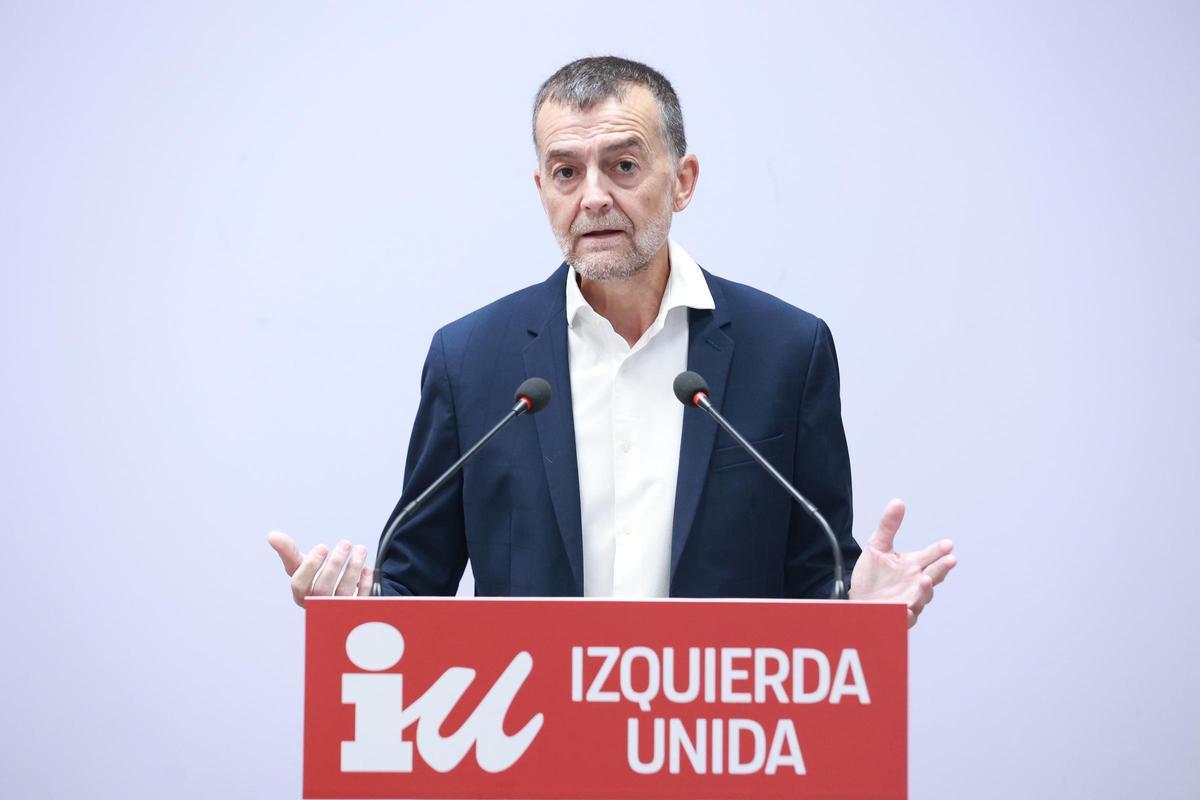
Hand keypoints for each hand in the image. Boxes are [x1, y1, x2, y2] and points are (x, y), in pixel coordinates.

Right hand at [268, 531, 372, 606]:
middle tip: (345, 543)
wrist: (333, 593)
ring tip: (360, 549)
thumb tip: (272, 535)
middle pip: (323, 589)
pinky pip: (362, 598)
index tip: (323, 546)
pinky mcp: (355, 610)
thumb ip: (288, 551)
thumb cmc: (315, 578)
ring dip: (353, 569)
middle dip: (335, 564)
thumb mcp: (301, 565)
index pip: (300, 584)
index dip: (311, 565)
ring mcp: (337, 610)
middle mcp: (317, 604)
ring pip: (344, 593)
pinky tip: (366, 567)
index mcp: (301, 594)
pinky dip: (365, 582)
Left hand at [847, 499, 956, 627]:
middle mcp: (916, 584)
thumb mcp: (877, 546)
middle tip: (950, 560)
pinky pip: (905, 618)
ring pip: (922, 597)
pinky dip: (906, 614)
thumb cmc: (872, 575)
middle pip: (933, 576)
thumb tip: (898, 502)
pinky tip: (906, 610)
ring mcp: (909, 600)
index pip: (931, 556)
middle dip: (942, 568)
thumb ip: (888, 526)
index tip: (948, 544)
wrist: (857, 599)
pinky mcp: (897, 617)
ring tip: (925, 579)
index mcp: (914, 566)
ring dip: (925, 589)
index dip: (940, 550)